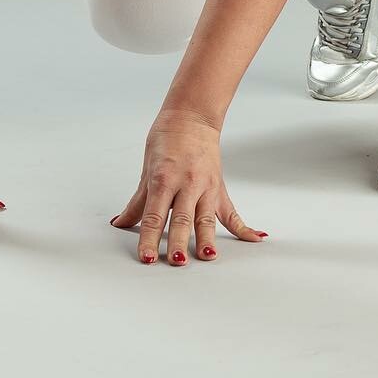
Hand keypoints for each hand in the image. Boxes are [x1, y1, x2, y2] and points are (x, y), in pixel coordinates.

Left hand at [109, 107, 267, 264]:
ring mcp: (206, 187)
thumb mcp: (147, 169)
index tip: (146, 257)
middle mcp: (187, 184)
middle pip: (182, 219)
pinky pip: (231, 212)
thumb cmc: (167, 138)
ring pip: (206, 219)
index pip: (154, 216)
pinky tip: (256, 239)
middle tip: (176, 261)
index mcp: (164, 178)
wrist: (192, 116)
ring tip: (207, 258)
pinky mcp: (219, 189)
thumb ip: (138, 202)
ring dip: (207, 239)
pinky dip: (244, 227)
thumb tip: (121, 223)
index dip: (149, 238)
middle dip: (179, 241)